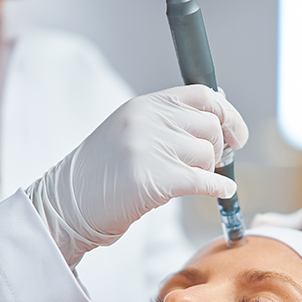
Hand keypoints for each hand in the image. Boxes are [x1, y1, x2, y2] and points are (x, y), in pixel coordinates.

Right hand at [29, 85, 248, 265]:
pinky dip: (218, 189)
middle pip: (210, 126)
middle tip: (210, 166)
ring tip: (189, 182)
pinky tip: (221, 194)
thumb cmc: (99, 177)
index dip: (227, 114)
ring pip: (207, 154)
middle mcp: (147, 120)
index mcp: (143, 105)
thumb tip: (218, 127)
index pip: (202, 96)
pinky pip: (203, 180)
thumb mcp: (129, 135)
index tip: (236, 134)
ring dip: (208, 172)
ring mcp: (148, 147)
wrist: (66, 206)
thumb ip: (166, 125)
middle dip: (218, 149)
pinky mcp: (153, 179)